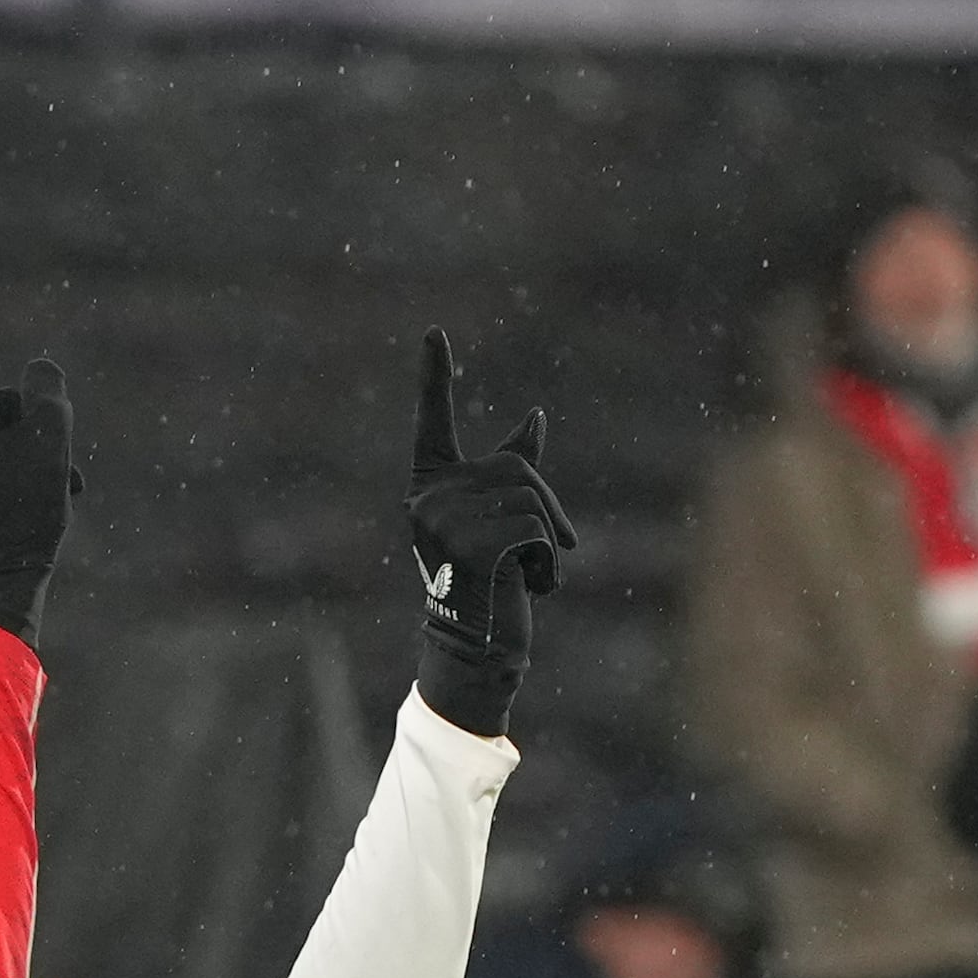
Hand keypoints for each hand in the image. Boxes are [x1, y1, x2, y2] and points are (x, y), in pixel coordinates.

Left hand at [0, 260, 77, 632]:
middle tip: (47, 469)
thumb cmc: (28, 511)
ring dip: (27, 453)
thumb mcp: (53, 440)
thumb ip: (47, 392)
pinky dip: (12, 470)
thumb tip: (37, 374)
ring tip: (49, 490)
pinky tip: (29, 500)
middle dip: (28, 425)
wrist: (1, 580)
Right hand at [407, 330, 574, 736]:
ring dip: (550, 544)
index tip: (435, 331)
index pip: (433, 421)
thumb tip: (535, 416)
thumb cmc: (492, 583)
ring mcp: (444, 522)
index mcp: (431, 485)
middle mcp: (428, 498)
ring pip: (532, 502)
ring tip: (526, 578)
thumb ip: (511, 471)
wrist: (479, 646)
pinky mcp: (469, 547)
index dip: (434, 377)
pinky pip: (535, 530)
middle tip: (543, 557)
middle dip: (548, 511)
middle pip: (517, 470)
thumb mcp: (500, 520)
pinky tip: (527, 589)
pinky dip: (548, 563)